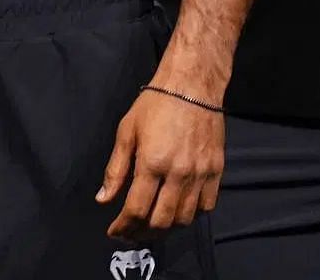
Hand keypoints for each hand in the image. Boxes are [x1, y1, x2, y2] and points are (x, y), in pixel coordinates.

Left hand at [95, 88, 222, 242]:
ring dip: (166, 228)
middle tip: (131, 233)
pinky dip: (190, 215)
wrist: (191, 86)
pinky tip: (177, 211)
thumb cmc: (155, 104)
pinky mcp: (216, 171)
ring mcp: (200, 174)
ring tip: (151, 226)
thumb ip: (116, 170)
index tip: (114, 231)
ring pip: (184, 218)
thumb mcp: (126, 132)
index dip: (123, 226)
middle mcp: (178, 173)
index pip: (136, 209)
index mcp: (152, 163)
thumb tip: (103, 199)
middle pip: (161, 221)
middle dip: (142, 233)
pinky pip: (206, 206)